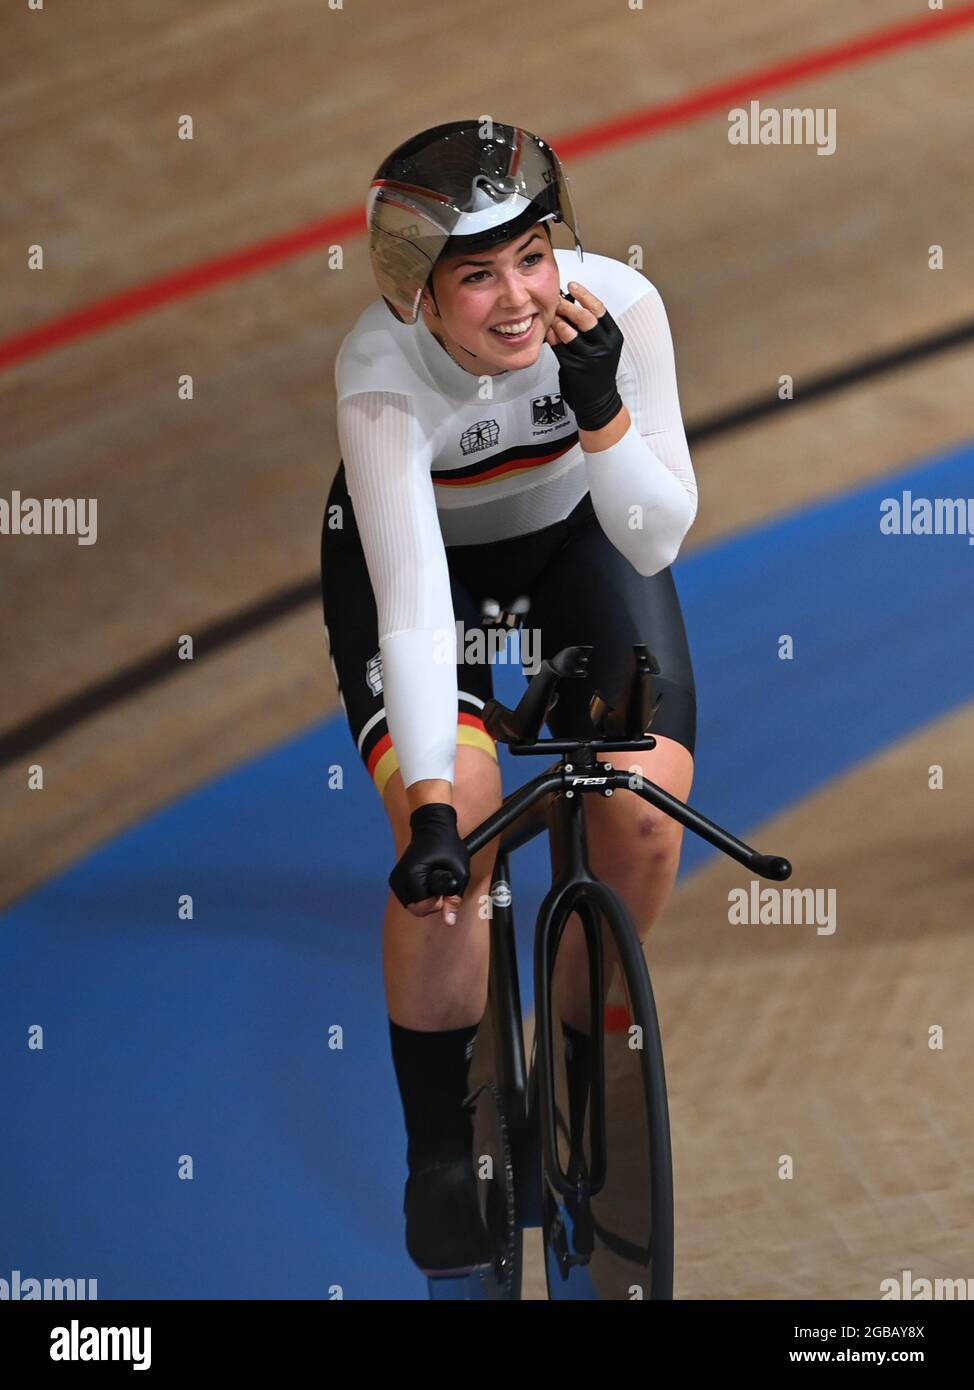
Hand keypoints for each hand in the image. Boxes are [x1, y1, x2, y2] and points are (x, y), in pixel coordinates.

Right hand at [388, 803, 469, 925]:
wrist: (432, 825)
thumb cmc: (447, 845)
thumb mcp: (459, 871)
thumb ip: (454, 897)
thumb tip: (449, 921)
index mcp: (411, 876)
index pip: (422, 908)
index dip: (438, 903)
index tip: (445, 888)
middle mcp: (397, 880)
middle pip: (416, 909)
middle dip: (432, 901)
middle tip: (441, 883)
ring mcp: (395, 880)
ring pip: (412, 905)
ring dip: (427, 898)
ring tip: (434, 878)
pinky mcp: (396, 880)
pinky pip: (410, 898)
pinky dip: (420, 893)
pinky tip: (427, 879)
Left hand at [544, 281, 624, 431]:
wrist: (598, 402)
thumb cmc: (598, 373)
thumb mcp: (603, 348)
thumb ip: (591, 330)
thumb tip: (571, 305)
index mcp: (614, 338)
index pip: (600, 310)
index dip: (585, 295)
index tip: (573, 286)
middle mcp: (605, 347)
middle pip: (586, 318)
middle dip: (568, 305)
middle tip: (556, 299)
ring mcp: (590, 358)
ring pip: (570, 332)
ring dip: (557, 320)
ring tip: (550, 315)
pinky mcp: (576, 368)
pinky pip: (560, 347)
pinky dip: (551, 336)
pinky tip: (547, 331)